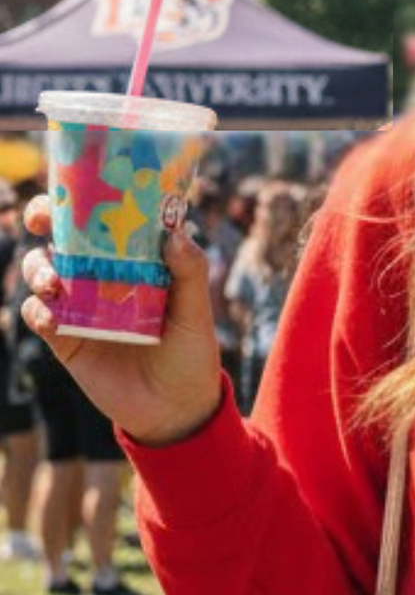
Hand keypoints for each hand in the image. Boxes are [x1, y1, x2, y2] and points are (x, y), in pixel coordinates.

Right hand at [19, 194, 223, 446]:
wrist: (175, 411)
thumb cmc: (192, 355)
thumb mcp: (197, 314)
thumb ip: (190, 274)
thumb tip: (175, 234)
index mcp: (133, 262)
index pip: (105, 219)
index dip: (86, 197)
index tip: (77, 183)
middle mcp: (101, 276)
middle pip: (63, 236)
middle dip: (45, 218)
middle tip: (42, 219)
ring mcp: (79, 305)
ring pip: (42, 269)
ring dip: (38, 267)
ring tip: (53, 282)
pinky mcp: (65, 338)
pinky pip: (39, 314)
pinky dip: (39, 309)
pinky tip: (52, 315)